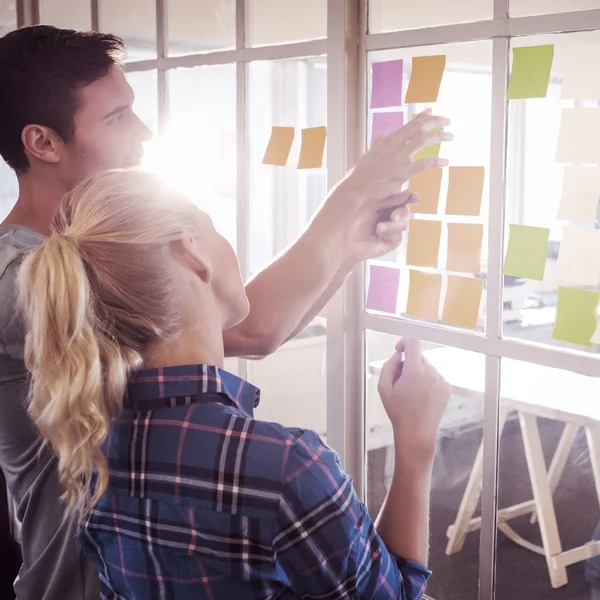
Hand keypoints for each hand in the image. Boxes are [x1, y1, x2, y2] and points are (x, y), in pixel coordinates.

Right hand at [339, 109, 452, 210]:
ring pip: (424, 140)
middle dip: (436, 121)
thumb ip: (378, 144)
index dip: (421, 116)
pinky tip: (446, 161)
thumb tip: (380, 134)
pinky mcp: (404, 171)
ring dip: (440, 135)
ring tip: (450, 136)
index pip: (408, 124)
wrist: (358, 189)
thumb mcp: (369, 154)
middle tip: (447, 120)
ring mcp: (400, 157)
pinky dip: (437, 161)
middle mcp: (395, 145)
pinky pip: (425, 163)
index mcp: (388, 141)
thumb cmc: (362, 175)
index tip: (432, 110)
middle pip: (419, 127)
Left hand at [346, 190, 416, 263]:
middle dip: (402, 212)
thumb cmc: (351, 219)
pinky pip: (398, 237)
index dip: (409, 197)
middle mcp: (387, 216)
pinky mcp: (388, 242)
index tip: (416, 198)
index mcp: (382, 204)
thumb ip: (390, 198)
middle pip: (405, 211)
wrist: (343, 239)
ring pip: (403, 225)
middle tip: (393, 215)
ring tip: (379, 228)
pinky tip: (379, 234)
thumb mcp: (372, 203)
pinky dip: (390, 234)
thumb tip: (408, 192)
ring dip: (393, 225)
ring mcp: (389, 230)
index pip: (400, 199)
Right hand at [378, 338, 450, 460]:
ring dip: (418, 373)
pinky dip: (427, 381)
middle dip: (408, 364)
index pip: (413, 343)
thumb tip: (399, 355)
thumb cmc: (398, 411)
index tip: (399, 350)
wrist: (416, 432)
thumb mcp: (383, 388)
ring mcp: (441, 380)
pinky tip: (421, 396)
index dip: (404, 342)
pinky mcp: (447, 388)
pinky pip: (435, 376)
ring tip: (412, 393)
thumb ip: (389, 366)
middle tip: (401, 381)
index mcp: (414, 372)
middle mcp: (431, 373)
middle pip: (418, 356)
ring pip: (427, 367)